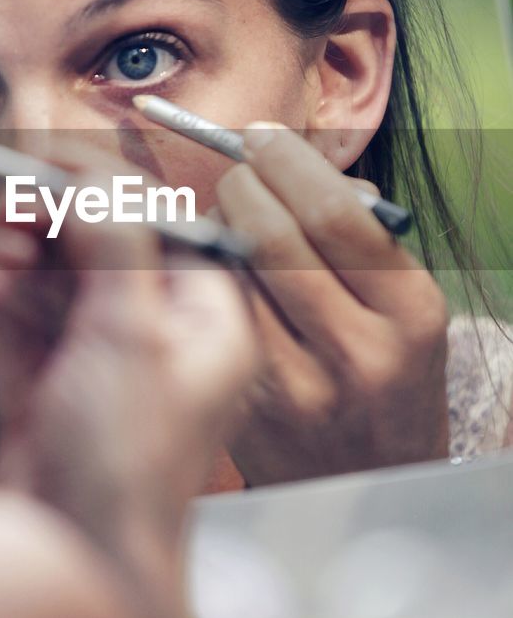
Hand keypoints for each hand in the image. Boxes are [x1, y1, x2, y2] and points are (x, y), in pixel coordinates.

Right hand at [0, 147, 257, 559]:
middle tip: (7, 202)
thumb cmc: (126, 461)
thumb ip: (113, 242)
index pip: (159, 231)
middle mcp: (160, 346)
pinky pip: (26, 334)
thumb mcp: (129, 333)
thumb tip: (88, 175)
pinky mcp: (54, 401)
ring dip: (22, 267)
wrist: (77, 565)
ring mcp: (104, 374)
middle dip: (54, 227)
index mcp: (206, 327)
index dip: (103, 191)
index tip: (50, 161)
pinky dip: (1, 308)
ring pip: (59, 293)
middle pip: (103, 257)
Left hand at [214, 123, 449, 485]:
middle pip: (274, 233)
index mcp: (412, 313)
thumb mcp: (401, 306)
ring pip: (233, 269)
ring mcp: (301, 386)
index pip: (336, 213)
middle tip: (238, 168)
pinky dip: (205, 274)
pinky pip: (213, 313)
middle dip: (243, 183)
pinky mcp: (250, 407)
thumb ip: (359, 236)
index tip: (264, 136)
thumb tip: (282, 160)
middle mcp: (360, 352)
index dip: (288, 161)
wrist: (372, 481)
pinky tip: (214, 263)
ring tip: (230, 216)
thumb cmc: (386, 372)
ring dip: (218, 224)